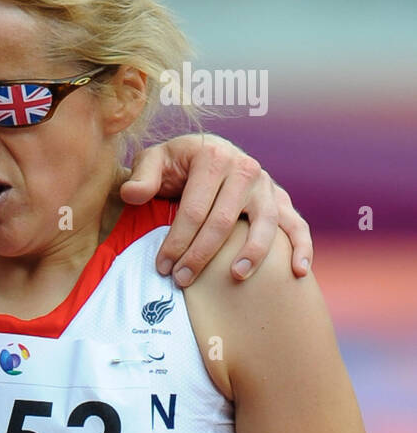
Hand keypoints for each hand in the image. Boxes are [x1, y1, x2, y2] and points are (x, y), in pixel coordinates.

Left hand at [120, 133, 311, 285]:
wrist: (206, 152)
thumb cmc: (176, 163)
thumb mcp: (154, 160)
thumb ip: (142, 176)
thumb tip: (131, 194)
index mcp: (213, 157)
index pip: (194, 209)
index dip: (177, 241)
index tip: (163, 267)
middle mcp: (245, 168)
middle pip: (223, 222)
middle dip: (201, 255)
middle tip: (182, 280)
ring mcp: (266, 185)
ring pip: (264, 224)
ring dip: (251, 254)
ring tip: (236, 277)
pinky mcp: (280, 199)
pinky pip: (296, 224)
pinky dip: (302, 247)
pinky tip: (299, 271)